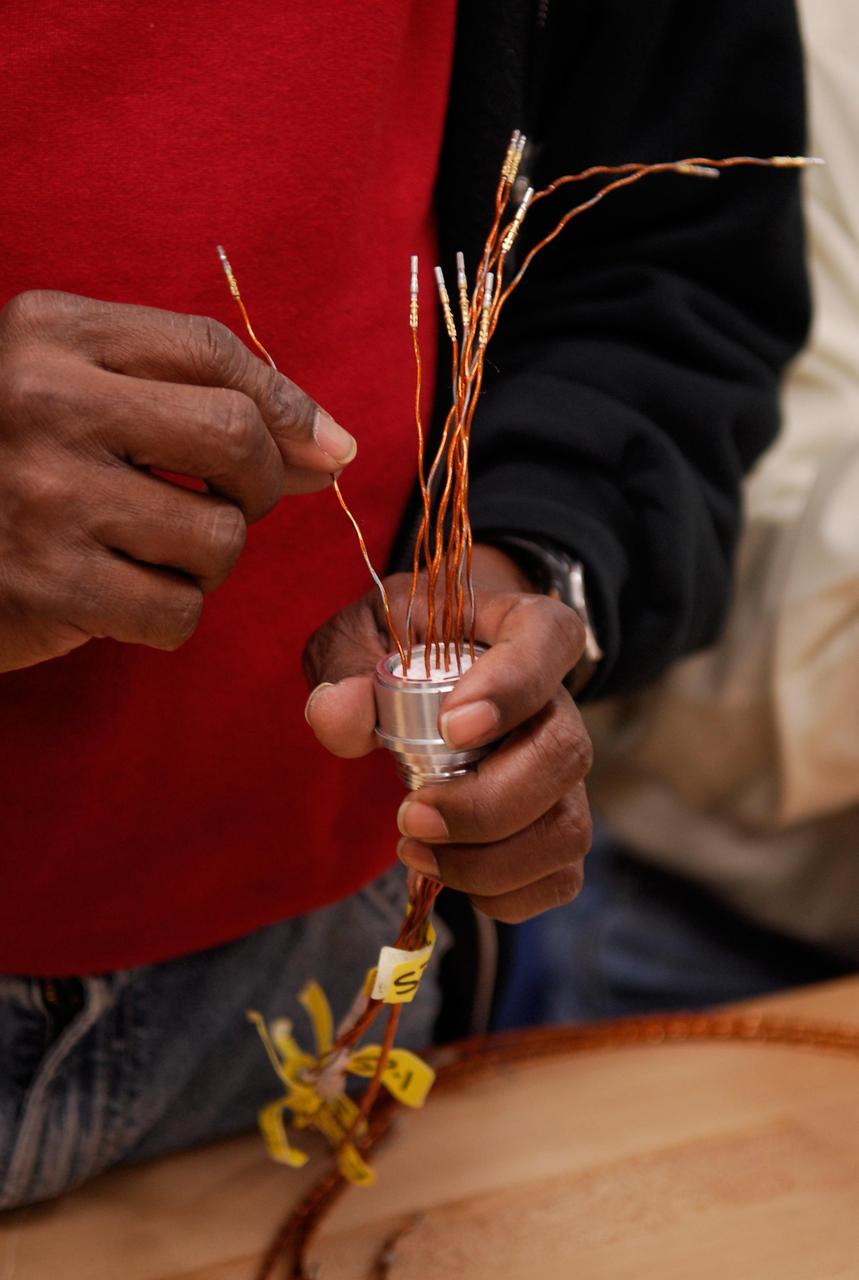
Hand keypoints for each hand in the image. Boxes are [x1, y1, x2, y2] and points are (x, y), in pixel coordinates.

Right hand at [0, 289, 355, 671]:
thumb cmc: (13, 459)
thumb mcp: (78, 389)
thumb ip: (195, 398)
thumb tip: (333, 449)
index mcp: (52, 334)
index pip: (213, 351)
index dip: (289, 405)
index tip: (324, 446)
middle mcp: (43, 403)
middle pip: (235, 438)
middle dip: (261, 482)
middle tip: (234, 501)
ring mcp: (43, 497)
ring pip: (218, 537)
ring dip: (211, 556)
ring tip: (156, 548)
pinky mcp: (46, 587)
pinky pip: (178, 611)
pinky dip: (171, 612)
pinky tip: (124, 593)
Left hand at [303, 546, 592, 921]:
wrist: (433, 671)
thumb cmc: (405, 645)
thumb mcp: (363, 635)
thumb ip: (346, 667)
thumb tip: (338, 716)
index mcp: (523, 628)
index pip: (548, 639)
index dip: (511, 688)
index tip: (452, 726)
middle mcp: (559, 701)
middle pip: (563, 755)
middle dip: (485, 804)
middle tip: (410, 814)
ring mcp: (564, 771)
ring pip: (567, 827)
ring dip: (489, 860)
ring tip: (416, 850)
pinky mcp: (556, 825)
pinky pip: (559, 877)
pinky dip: (502, 895)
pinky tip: (444, 873)